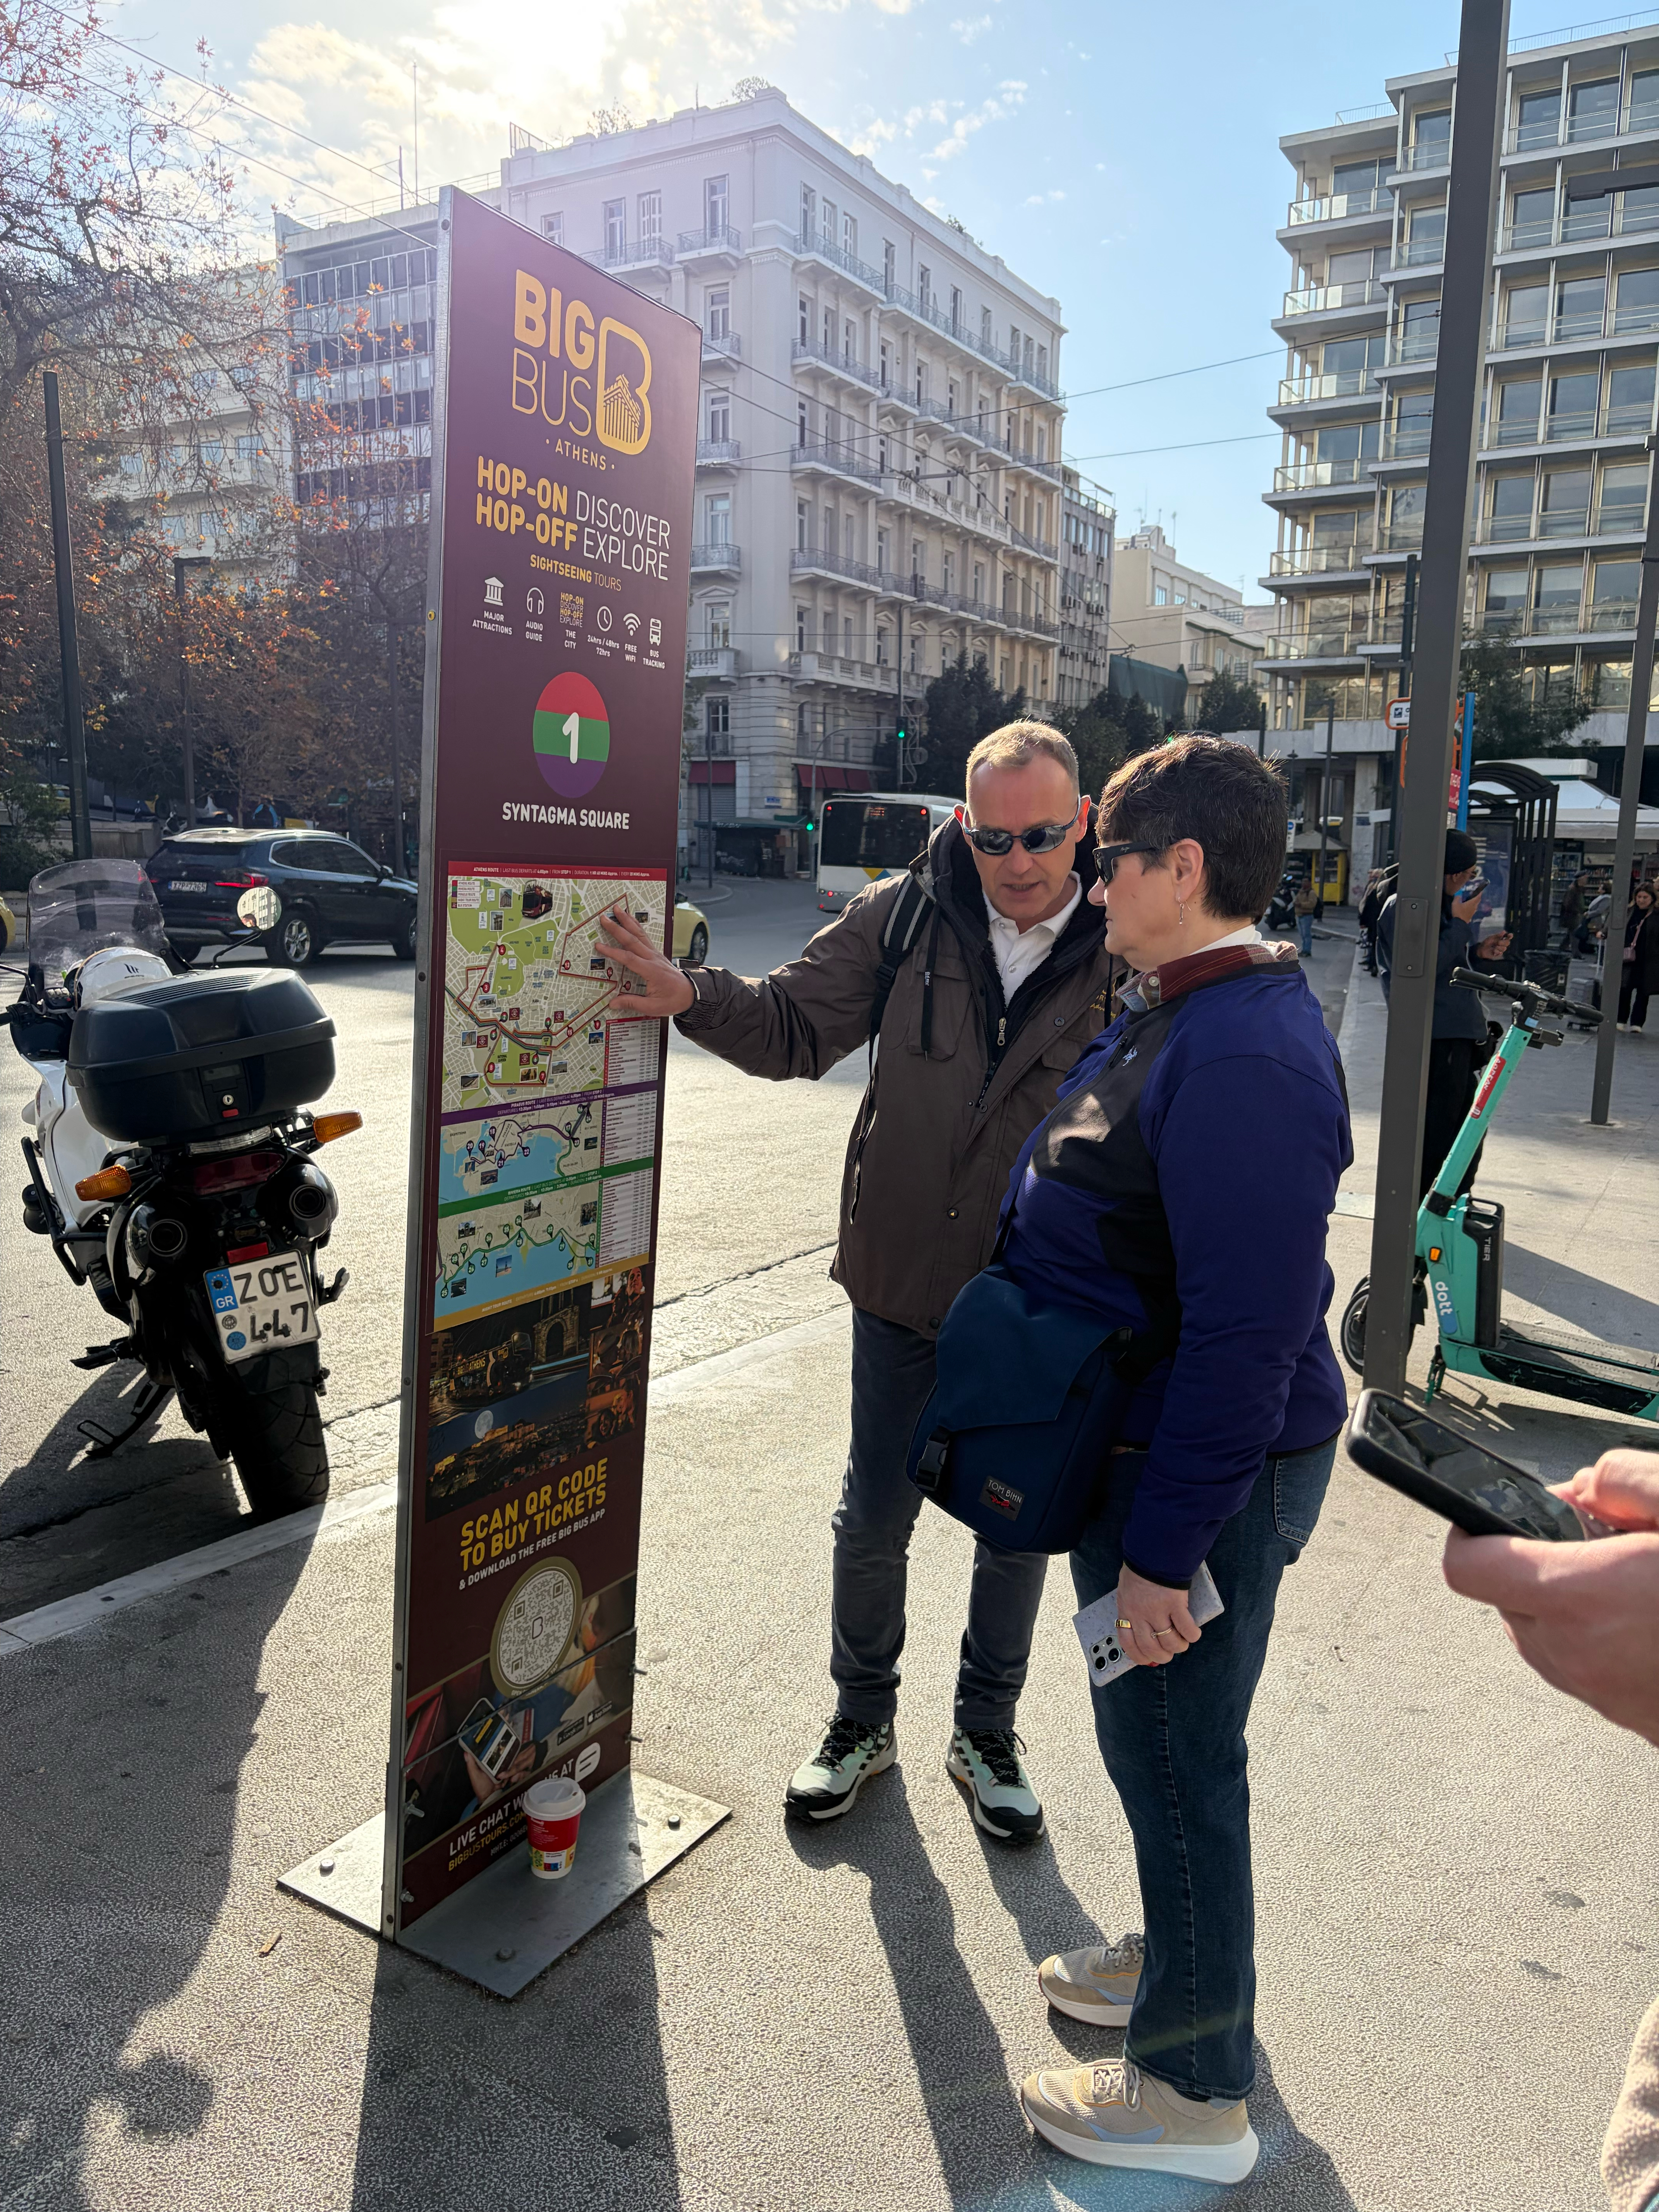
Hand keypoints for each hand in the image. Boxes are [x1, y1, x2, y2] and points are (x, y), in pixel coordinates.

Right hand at [597, 903, 694, 1017]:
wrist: (691, 993)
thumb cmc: (673, 1000)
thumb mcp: (653, 1007)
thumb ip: (632, 1003)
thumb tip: (612, 1003)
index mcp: (651, 971)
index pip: (629, 958)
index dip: (613, 952)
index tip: (599, 945)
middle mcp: (652, 958)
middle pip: (632, 940)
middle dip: (617, 928)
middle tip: (604, 918)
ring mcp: (655, 954)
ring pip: (639, 934)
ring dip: (627, 921)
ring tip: (617, 908)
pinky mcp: (656, 953)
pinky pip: (644, 936)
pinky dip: (636, 925)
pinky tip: (630, 918)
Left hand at [1113, 1564, 1200, 1667]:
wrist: (1153, 1552)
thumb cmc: (1139, 1572)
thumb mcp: (1126, 1592)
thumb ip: (1131, 1611)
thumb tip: (1141, 1632)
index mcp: (1126, 1611)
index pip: (1128, 1644)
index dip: (1139, 1656)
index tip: (1148, 1660)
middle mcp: (1140, 1615)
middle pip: (1151, 1648)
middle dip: (1162, 1656)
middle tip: (1169, 1653)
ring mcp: (1158, 1610)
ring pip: (1170, 1643)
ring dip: (1179, 1647)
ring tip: (1183, 1642)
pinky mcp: (1175, 1604)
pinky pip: (1186, 1629)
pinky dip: (1192, 1635)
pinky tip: (1193, 1633)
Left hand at [1443, 1450, 1658, 1744]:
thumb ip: (1630, 1480)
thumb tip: (1590, 1488)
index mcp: (1583, 1597)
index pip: (1469, 1566)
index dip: (1470, 1530)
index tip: (1488, 1512)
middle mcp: (1578, 1653)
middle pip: (1505, 1597)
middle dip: (1538, 1558)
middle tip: (1598, 1538)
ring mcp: (1602, 1694)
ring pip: (1543, 1634)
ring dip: (1570, 1600)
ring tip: (1634, 1579)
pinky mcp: (1630, 1719)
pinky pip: (1583, 1666)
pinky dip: (1600, 1636)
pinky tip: (1651, 1617)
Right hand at [1451, 888, 1483, 922]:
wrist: (1459, 923)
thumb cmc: (1458, 912)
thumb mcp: (1455, 904)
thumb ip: (1457, 898)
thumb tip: (1459, 895)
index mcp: (1472, 902)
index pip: (1478, 896)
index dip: (1480, 893)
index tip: (1480, 890)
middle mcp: (1474, 906)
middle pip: (1478, 900)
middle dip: (1478, 897)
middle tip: (1475, 894)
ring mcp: (1473, 911)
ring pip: (1476, 904)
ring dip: (1475, 901)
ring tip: (1471, 899)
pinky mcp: (1471, 915)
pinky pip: (1473, 908)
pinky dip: (1472, 906)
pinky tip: (1468, 906)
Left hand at [1474, 931, 1511, 959]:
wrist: (1481, 949)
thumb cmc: (1486, 943)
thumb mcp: (1491, 938)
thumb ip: (1498, 935)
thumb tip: (1504, 931)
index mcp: (1501, 939)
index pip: (1508, 937)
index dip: (1510, 936)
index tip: (1510, 935)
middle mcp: (1502, 944)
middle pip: (1508, 943)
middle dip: (1503, 942)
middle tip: (1498, 942)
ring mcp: (1501, 950)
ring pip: (1504, 948)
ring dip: (1499, 947)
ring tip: (1494, 947)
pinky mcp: (1498, 954)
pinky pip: (1500, 953)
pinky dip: (1496, 951)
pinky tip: (1493, 951)